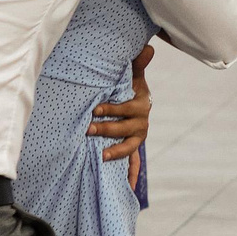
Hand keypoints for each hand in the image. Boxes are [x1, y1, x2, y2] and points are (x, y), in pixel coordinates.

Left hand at [90, 44, 154, 189]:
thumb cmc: (129, 86)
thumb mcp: (133, 76)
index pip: (127, 109)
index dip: (112, 110)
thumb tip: (149, 47)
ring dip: (116, 152)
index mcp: (141, 105)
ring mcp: (138, 138)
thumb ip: (138, 64)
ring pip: (129, 147)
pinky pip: (135, 165)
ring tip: (101, 156)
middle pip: (125, 129)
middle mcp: (142, 123)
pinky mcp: (133, 149)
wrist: (135, 101)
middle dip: (107, 130)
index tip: (95, 110)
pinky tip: (129, 188)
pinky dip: (132, 176)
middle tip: (88, 129)